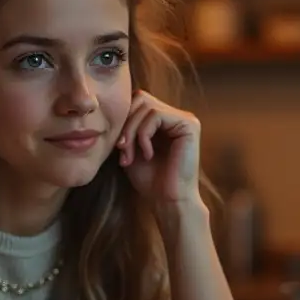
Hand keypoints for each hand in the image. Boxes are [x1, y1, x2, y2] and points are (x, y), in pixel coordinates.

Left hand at [117, 90, 202, 204]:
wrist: (167, 201)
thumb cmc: (150, 180)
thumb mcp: (130, 148)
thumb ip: (126, 127)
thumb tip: (111, 108)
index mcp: (164, 120)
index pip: (136, 102)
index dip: (123, 120)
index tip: (118, 148)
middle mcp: (176, 116)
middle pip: (140, 98)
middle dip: (126, 124)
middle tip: (122, 150)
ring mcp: (185, 119)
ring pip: (146, 106)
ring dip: (132, 132)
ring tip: (131, 155)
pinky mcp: (189, 125)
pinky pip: (156, 115)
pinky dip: (144, 135)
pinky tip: (147, 154)